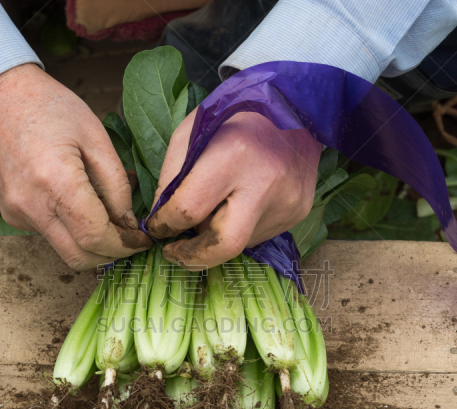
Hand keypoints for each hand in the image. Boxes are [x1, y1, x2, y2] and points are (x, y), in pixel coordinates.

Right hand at [0, 64, 150, 269]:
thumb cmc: (47, 106)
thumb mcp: (95, 136)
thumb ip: (116, 185)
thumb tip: (129, 223)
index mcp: (56, 183)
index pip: (96, 238)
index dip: (125, 246)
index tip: (141, 240)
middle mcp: (31, 207)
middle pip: (79, 258)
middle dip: (110, 255)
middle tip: (129, 239)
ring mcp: (16, 214)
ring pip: (64, 249)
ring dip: (90, 242)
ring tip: (105, 214)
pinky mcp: (9, 215)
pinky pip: (48, 234)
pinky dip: (69, 229)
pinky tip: (76, 202)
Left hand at [147, 109, 320, 268]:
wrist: (295, 104)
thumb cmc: (236, 115)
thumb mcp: (194, 131)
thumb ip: (173, 177)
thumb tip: (163, 221)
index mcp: (234, 155)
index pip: (189, 210)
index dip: (165, 225)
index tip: (157, 227)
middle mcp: (266, 183)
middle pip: (224, 246)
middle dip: (193, 256)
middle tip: (174, 252)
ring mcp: (288, 202)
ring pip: (239, 242)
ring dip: (216, 234)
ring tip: (216, 206)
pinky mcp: (299, 212)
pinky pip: (258, 234)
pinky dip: (239, 226)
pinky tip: (241, 201)